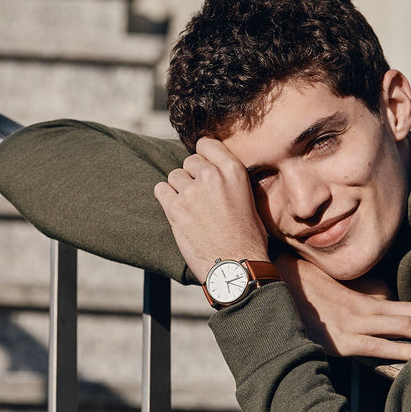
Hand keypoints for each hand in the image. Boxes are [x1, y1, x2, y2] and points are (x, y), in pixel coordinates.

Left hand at [153, 138, 269, 281]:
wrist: (236, 267)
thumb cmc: (248, 240)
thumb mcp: (249, 199)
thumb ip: (230, 181)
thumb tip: (215, 172)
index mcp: (233, 171)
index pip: (206, 144)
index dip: (203, 155)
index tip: (203, 166)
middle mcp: (211, 176)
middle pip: (189, 162)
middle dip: (192, 176)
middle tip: (199, 196)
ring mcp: (191, 192)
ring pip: (174, 176)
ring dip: (179, 189)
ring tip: (191, 207)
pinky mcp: (175, 209)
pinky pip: (160, 190)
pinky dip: (166, 198)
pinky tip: (176, 209)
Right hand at [276, 253, 410, 360]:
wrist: (272, 289)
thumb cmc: (301, 283)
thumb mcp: (334, 282)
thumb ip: (360, 293)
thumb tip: (382, 298)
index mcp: (363, 300)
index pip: (405, 306)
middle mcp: (363, 314)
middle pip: (408, 320)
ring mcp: (352, 331)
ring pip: (396, 337)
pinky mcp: (341, 344)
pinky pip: (375, 352)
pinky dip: (395, 357)